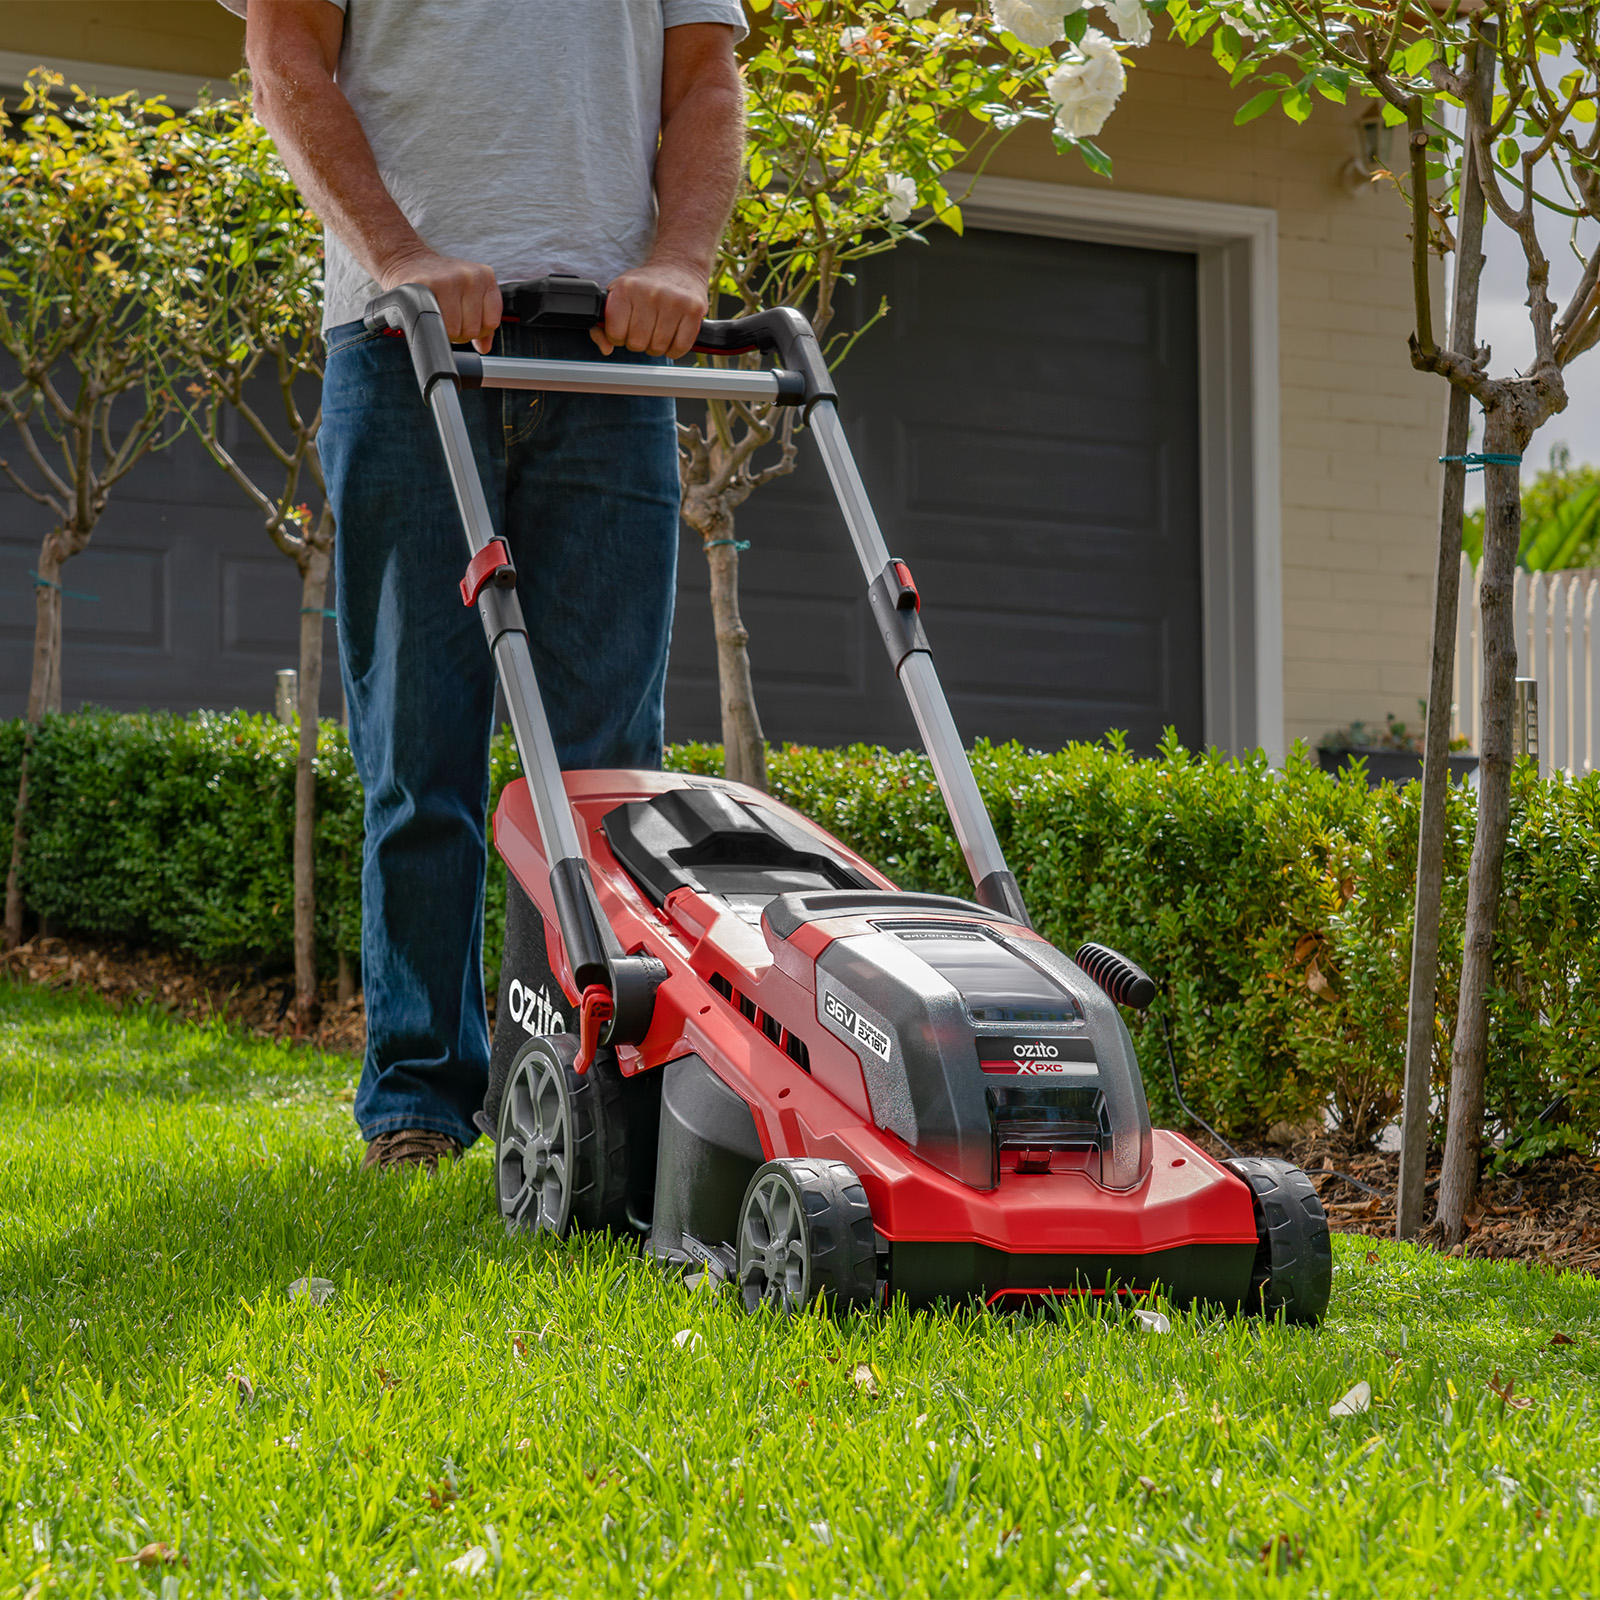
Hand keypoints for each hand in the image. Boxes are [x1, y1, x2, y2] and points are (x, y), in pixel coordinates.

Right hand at [378, 249, 500, 351]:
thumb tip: (484, 348)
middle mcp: (470, 276)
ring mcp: (448, 279)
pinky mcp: (425, 285)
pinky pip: (435, 324)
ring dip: (444, 331)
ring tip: (437, 314)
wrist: (408, 260)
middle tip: (447, 317)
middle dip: (459, 332)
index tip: (465, 320)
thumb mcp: (469, 296)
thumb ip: (483, 321)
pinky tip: (427, 313)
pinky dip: (430, 326)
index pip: (491, 323)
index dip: (478, 330)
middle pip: (472, 330)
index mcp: (485, 277)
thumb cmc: (442, 282)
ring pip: (454, 331)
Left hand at [594, 259, 707, 358]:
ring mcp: (673, 301)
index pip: (615, 334)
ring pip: (658, 348)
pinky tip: (672, 336)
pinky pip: (680, 347)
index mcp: (626, 288)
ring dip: (657, 346)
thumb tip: (606, 348)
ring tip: (658, 329)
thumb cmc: (645, 286)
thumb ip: (603, 323)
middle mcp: (649, 293)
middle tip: (644, 328)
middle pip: (637, 344)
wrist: (678, 266)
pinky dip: (675, 349)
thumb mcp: (618, 295)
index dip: (619, 336)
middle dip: (639, 342)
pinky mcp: (693, 310)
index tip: (625, 327)